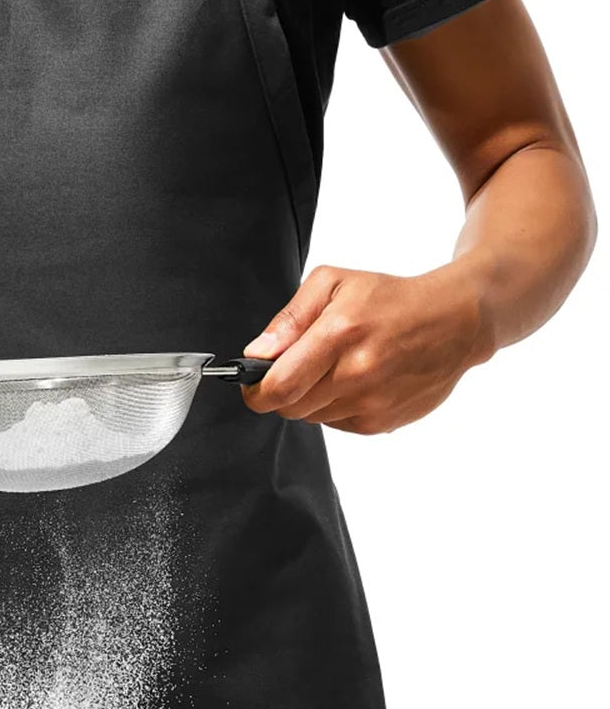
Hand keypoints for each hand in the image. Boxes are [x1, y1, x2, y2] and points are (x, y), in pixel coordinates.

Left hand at [241, 264, 493, 433]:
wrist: (456, 321)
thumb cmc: (391, 299)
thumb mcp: (333, 284)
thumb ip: (289, 319)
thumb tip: (258, 353)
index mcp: (339, 334)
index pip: (277, 386)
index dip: (255, 389)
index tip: (252, 380)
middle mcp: (356, 374)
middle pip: (289, 407)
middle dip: (280, 391)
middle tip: (294, 368)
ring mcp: (372, 402)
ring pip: (311, 418)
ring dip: (309, 399)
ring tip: (331, 368)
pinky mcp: (383, 422)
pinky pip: (335, 424)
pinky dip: (334, 407)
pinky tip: (353, 381)